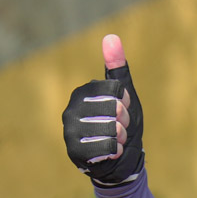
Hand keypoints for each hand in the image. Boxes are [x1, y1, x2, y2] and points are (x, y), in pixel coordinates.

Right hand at [61, 33, 146, 185]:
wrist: (118, 160)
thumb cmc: (121, 123)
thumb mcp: (124, 95)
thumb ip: (117, 67)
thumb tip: (111, 36)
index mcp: (82, 92)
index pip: (117, 89)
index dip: (127, 102)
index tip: (122, 109)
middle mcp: (70, 109)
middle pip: (115, 109)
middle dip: (125, 121)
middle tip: (118, 128)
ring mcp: (70, 131)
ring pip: (112, 129)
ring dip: (121, 137)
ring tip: (113, 140)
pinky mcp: (74, 151)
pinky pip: (107, 147)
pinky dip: (115, 151)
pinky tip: (109, 152)